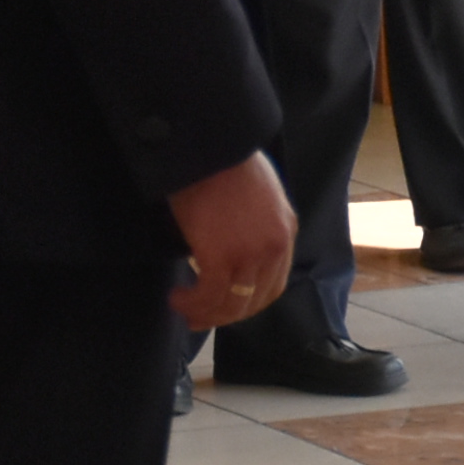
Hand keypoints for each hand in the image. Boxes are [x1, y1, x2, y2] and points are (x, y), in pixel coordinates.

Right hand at [165, 152, 295, 330]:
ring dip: (206, 313)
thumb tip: (234, 243)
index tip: (226, 306)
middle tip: (200, 316)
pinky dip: (192, 303)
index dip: (248, 302)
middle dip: (226, 315)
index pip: (273, 284)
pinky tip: (178, 297)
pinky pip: (209, 296)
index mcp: (286, 231)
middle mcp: (275, 248)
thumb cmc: (224, 162)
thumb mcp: (260, 194)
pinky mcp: (222, 258)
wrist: (210, 148)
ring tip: (183, 308)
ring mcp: (251, 256)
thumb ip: (257, 223)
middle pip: (255, 300)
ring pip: (232, 304)